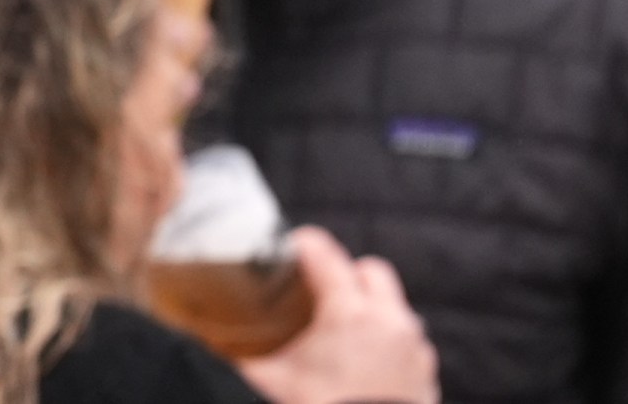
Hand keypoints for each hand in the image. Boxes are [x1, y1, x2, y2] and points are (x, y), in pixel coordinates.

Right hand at [237, 227, 438, 403]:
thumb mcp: (269, 382)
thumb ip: (236, 354)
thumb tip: (202, 338)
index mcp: (349, 314)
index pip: (324, 252)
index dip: (300, 244)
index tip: (285, 251)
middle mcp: (390, 322)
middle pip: (369, 270)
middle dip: (344, 274)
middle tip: (314, 293)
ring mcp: (414, 348)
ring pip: (393, 306)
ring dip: (369, 309)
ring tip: (339, 331)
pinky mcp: (425, 374)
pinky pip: (407, 341)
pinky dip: (386, 341)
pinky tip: (363, 361)